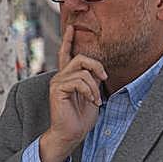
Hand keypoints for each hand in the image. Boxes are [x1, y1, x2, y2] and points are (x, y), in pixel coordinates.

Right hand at [40, 25, 105, 161]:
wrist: (70, 134)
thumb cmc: (80, 118)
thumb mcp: (92, 95)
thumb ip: (93, 81)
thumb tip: (100, 71)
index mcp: (67, 77)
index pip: (66, 54)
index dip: (68, 40)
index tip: (70, 27)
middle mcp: (60, 77)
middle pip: (80, 58)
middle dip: (97, 66)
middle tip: (105, 78)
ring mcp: (57, 82)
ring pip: (83, 72)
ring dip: (95, 87)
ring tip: (96, 100)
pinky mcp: (57, 89)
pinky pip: (79, 81)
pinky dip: (90, 91)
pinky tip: (92, 101)